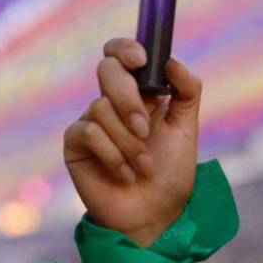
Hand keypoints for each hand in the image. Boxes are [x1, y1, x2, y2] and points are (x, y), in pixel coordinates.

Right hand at [64, 38, 201, 246]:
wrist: (156, 214)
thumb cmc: (171, 173)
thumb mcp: (187, 129)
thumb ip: (187, 91)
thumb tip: (172, 61)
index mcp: (138, 93)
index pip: (120, 55)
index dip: (125, 48)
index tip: (141, 60)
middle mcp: (111, 103)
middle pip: (107, 71)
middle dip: (128, 98)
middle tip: (145, 128)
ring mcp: (91, 122)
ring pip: (101, 108)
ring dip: (128, 142)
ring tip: (143, 166)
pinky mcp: (75, 145)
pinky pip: (88, 132)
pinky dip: (113, 155)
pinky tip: (124, 174)